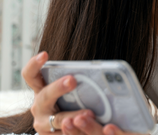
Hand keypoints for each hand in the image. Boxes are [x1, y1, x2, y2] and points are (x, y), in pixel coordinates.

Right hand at [22, 52, 143, 134]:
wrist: (74, 127)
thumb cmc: (76, 102)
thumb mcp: (73, 91)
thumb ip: (79, 82)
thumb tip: (104, 70)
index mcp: (41, 91)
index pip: (30, 76)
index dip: (34, 65)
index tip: (45, 54)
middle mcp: (39, 108)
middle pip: (45, 97)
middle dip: (58, 88)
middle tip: (72, 80)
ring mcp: (45, 126)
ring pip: (58, 121)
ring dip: (72, 116)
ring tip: (88, 113)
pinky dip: (80, 133)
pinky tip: (98, 128)